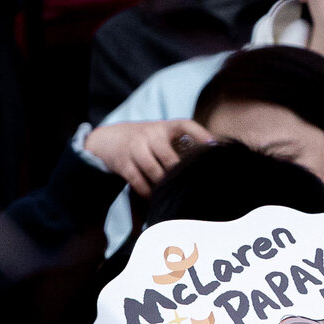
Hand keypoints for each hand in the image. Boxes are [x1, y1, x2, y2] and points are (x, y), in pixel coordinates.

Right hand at [83, 118, 214, 196]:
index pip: (185, 125)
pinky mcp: (124, 163)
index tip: (213, 147)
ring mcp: (136, 148)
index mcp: (165, 127)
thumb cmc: (146, 140)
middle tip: (191, 186)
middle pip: (169, 157)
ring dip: (164, 186)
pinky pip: (138, 181)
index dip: (200, 134)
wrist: (109, 138)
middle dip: (180, 173)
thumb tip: (208, 158)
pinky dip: (148, 193)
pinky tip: (155, 198)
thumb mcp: (161, 134)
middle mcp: (151, 134)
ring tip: (173, 194)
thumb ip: (181, 143)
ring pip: (155, 172)